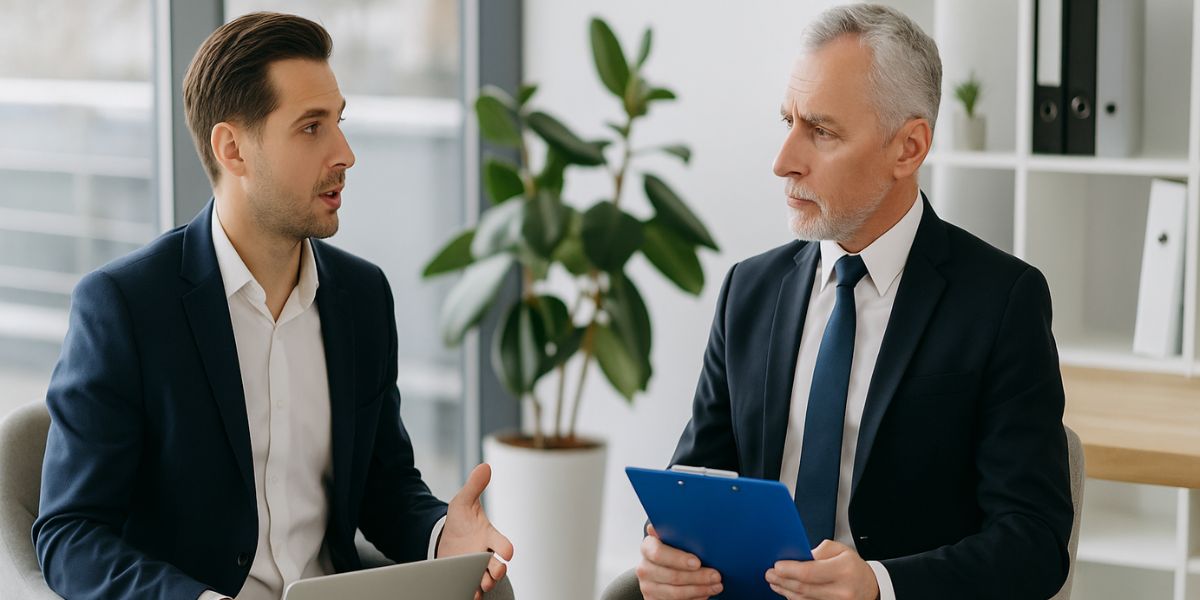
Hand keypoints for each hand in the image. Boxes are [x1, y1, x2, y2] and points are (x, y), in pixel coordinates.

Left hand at [436, 464, 514, 599]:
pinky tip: (468, 593)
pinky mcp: (466, 577)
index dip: (506, 548)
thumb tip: (484, 466)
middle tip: (493, 572)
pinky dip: (472, 592)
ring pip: (488, 580)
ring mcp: (476, 568)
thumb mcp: (463, 501)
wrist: (446, 537)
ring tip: (480, 586)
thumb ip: (474, 486)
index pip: (504, 544)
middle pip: (499, 566)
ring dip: (485, 583)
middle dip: (498, 571)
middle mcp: (486, 554)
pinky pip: (473, 588)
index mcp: (489, 537)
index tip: (506, 552)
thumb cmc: (460, 520)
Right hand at [636, 524, 722, 599]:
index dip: (679, 559)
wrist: (658, 568)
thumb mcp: (672, 538)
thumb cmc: (671, 549)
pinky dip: (694, 599)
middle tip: (717, 575)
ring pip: (676, 593)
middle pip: (672, 576)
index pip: (659, 553)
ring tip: (716, 585)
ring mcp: (647, 586)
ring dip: (700, 589)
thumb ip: (674, 531)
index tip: (697, 562)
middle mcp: (644, 568)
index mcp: (647, 547)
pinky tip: (705, 593)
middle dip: (698, 577)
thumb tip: (680, 516)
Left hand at [764, 540, 879, 599]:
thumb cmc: (854, 567)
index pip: (809, 572)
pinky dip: (795, 599)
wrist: (870, 587)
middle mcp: (841, 590)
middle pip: (803, 588)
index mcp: (843, 570)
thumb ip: (819, 551)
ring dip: (785, 591)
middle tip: (770, 574)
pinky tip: (787, 592)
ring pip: (804, 599)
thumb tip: (799, 557)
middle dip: (782, 580)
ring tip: (775, 583)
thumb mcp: (841, 550)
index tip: (777, 566)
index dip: (789, 570)